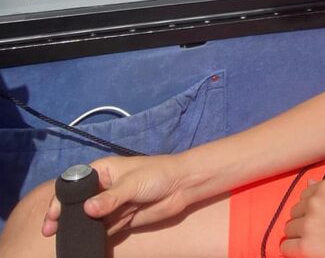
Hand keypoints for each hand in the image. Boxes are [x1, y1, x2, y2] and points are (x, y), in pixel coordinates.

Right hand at [42, 154, 191, 237]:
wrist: (182, 186)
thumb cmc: (158, 174)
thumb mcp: (132, 183)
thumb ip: (110, 198)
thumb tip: (87, 210)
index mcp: (102, 171)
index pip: (74, 184)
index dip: (61, 198)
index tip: (52, 215)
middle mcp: (103, 188)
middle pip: (78, 204)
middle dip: (65, 217)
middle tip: (51, 231)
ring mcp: (111, 205)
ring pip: (89, 219)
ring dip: (79, 228)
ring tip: (65, 239)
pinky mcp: (121, 219)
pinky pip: (103, 229)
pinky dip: (94, 236)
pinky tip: (85, 242)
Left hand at [280, 179, 324, 257]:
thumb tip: (308, 182)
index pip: (304, 196)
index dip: (312, 209)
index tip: (324, 217)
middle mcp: (315, 202)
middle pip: (294, 212)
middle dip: (304, 222)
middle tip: (322, 231)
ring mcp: (309, 223)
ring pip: (288, 229)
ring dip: (299, 236)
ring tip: (319, 241)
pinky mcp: (306, 244)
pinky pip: (286, 247)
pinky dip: (294, 251)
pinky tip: (310, 250)